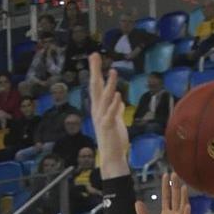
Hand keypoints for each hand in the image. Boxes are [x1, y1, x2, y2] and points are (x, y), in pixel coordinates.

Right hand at [88, 53, 129, 178]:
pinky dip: (114, 104)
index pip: (97, 86)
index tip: (95, 57)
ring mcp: (102, 118)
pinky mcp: (108, 126)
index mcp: (99, 108)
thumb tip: (118, 100)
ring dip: (109, 85)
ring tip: (113, 72)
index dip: (96, 71)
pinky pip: (111, 113)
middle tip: (94, 56)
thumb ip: (116, 110)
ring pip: (104, 98)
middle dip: (95, 71)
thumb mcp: (116, 122)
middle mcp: (97, 111)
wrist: (112, 157)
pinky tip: (118, 95)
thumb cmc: (114, 140)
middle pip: (96, 87)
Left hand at [135, 172, 189, 213]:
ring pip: (181, 209)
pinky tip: (186, 207)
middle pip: (175, 200)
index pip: (166, 199)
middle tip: (175, 174)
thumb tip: (138, 202)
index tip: (165, 175)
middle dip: (175, 187)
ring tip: (183, 186)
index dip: (166, 187)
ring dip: (182, 198)